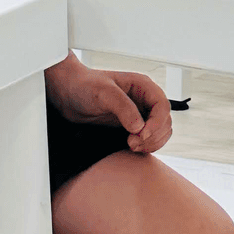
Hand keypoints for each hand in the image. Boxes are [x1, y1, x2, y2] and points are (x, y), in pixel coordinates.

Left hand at [45, 53, 173, 154]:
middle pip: (164, 121)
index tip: (142, 135)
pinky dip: (145, 146)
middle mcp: (144, 99)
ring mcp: (139, 113)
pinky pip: (148, 138)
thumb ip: (123, 108)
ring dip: (151, 143)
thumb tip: (139, 126)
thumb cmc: (85, 85)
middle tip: (132, 144)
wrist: (68, 93)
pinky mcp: (130, 126)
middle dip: (153, 136)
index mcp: (143, 86)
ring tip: (131, 146)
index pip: (162, 106)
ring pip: (160, 132)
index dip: (157, 123)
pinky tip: (130, 147)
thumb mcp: (104, 92)